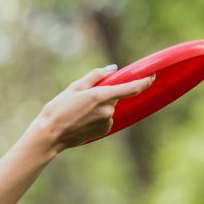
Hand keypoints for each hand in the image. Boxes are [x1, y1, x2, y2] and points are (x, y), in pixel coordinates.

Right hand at [37, 65, 155, 150]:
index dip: (145, 81)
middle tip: (84, 98)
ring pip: (109, 108)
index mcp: (101, 96)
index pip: (132, 88)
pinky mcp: (104, 131)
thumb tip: (113, 69)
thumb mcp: (75, 87)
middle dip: (105, 94)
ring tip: (79, 111)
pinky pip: (106, 119)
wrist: (50, 134)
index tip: (152, 75)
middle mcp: (108, 110)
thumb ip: (96, 76)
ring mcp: (107, 122)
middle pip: (115, 96)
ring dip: (100, 106)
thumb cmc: (59, 108)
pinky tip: (82, 120)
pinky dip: (97, 116)